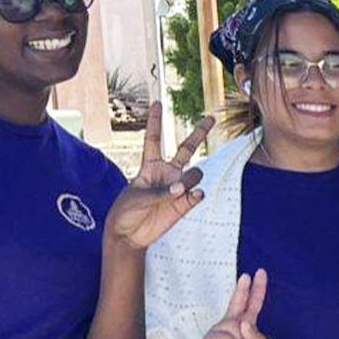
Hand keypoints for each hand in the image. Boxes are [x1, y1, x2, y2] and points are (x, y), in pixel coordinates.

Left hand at [107, 103, 209, 251]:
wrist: (129, 235)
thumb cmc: (126, 211)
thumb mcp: (138, 197)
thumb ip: (162, 191)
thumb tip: (186, 188)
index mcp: (149, 166)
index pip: (153, 139)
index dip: (155, 121)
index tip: (157, 103)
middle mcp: (167, 173)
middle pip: (186, 149)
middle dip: (199, 133)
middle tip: (211, 118)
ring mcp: (178, 188)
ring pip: (195, 173)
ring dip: (192, 178)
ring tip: (181, 189)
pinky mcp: (185, 204)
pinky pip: (197, 194)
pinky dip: (196, 194)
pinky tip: (193, 196)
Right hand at [200, 269, 270, 338]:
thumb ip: (257, 337)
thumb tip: (242, 323)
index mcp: (246, 321)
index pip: (253, 302)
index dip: (257, 288)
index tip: (259, 272)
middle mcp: (233, 321)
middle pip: (239, 300)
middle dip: (243, 288)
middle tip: (247, 275)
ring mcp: (221, 328)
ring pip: (238, 330)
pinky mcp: (211, 338)